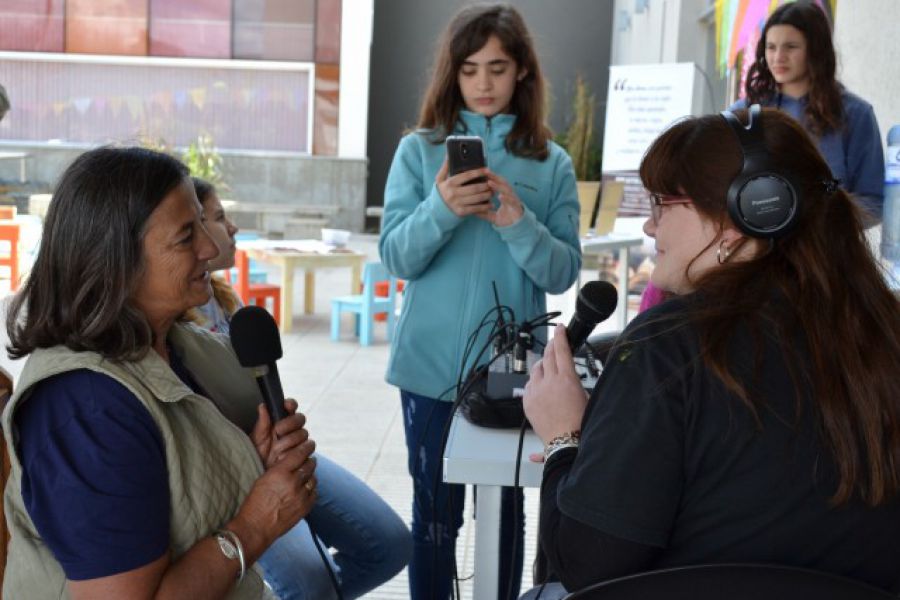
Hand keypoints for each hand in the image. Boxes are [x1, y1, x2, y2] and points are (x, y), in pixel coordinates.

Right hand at [232, 436, 317, 544]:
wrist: (255, 528)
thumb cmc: (254, 503)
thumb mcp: (263, 479)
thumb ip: (279, 468)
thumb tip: (292, 459)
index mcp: (280, 473)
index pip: (299, 454)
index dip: (306, 447)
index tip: (309, 444)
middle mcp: (293, 483)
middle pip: (309, 464)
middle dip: (309, 460)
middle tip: (309, 458)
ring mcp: (301, 496)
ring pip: (313, 478)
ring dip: (310, 475)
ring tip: (306, 474)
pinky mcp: (305, 508)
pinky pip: (314, 493)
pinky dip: (311, 489)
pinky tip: (306, 488)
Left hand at [251, 399, 311, 468]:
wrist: (262, 475)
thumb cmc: (258, 455)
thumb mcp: (257, 439)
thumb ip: (262, 423)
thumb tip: (263, 406)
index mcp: (281, 422)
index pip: (291, 407)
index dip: (291, 405)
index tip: (287, 406)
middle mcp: (292, 430)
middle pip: (300, 419)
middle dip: (289, 424)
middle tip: (278, 431)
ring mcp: (299, 442)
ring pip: (303, 434)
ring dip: (290, 441)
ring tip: (277, 450)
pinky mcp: (304, 454)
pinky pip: (306, 449)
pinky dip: (294, 453)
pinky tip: (284, 457)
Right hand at [436, 158, 493, 216]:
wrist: (436, 209)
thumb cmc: (442, 191)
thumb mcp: (440, 179)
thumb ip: (446, 167)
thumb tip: (449, 153)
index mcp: (450, 183)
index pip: (467, 176)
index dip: (478, 172)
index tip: (487, 170)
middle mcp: (454, 193)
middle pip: (474, 188)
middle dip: (486, 185)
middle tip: (493, 183)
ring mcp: (457, 203)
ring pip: (476, 198)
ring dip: (487, 195)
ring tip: (492, 192)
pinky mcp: (461, 212)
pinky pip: (475, 209)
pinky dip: (484, 207)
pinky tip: (490, 204)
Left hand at [477, 171, 523, 226]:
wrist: (518, 229)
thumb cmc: (507, 220)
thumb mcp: (492, 216)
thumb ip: (484, 212)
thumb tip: (472, 210)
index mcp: (504, 195)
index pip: (498, 184)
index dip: (491, 177)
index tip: (482, 172)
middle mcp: (510, 196)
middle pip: (503, 183)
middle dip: (495, 177)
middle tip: (485, 172)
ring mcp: (514, 201)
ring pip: (507, 191)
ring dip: (498, 186)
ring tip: (490, 182)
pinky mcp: (518, 208)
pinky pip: (512, 202)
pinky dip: (507, 199)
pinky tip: (500, 196)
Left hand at [522, 324, 587, 443]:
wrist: (565, 443)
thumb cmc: (579, 423)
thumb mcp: (585, 398)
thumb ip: (574, 384)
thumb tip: (569, 380)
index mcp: (567, 379)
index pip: (562, 350)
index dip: (561, 337)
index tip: (560, 329)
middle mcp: (549, 382)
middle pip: (548, 356)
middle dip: (551, 346)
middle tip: (554, 343)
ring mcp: (536, 391)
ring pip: (536, 370)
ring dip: (543, 365)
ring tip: (547, 367)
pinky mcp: (528, 402)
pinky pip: (529, 385)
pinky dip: (535, 382)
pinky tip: (540, 386)